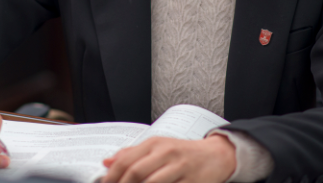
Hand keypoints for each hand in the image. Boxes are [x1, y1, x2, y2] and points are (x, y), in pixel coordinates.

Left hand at [102, 134, 236, 182]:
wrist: (215, 155)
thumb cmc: (183, 153)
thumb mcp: (157, 148)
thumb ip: (132, 154)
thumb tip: (107, 163)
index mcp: (155, 144)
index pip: (126, 160)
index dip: (112, 176)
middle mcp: (166, 153)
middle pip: (136, 172)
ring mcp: (180, 168)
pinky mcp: (192, 182)